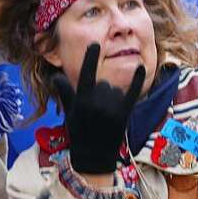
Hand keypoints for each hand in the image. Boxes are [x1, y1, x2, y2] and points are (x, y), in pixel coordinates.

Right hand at [52, 43, 144, 174]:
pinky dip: (136, 80)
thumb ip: (65, 92)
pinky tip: (141, 67)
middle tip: (95, 111)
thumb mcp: (69, 112)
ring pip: (114, 90)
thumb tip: (56, 76)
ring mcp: (111, 108)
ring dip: (111, 98)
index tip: (95, 44)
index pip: (86, 73)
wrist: (94, 155)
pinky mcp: (124, 113)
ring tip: (106, 114)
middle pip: (102, 83)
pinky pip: (131, 92)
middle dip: (100, 92)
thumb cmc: (79, 132)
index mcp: (81, 100)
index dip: (90, 58)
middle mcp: (96, 102)